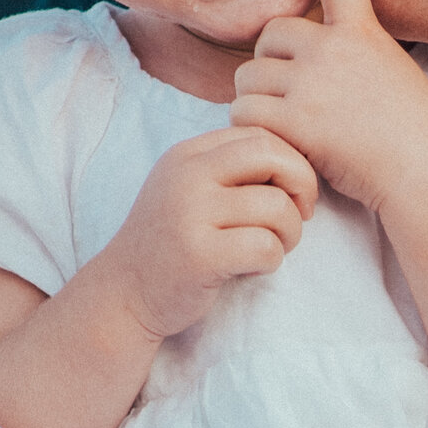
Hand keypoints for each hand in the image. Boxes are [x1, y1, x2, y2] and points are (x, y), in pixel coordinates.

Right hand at [108, 122, 319, 340]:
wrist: (124, 293)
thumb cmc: (170, 243)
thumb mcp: (189, 191)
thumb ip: (228, 169)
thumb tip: (294, 158)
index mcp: (188, 154)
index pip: (259, 134)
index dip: (291, 161)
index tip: (293, 193)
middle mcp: (187, 176)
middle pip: (272, 156)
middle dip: (302, 184)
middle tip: (300, 215)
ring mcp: (190, 214)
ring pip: (276, 206)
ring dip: (290, 232)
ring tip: (273, 248)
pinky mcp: (200, 255)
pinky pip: (265, 247)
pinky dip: (272, 260)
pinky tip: (254, 267)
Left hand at [232, 0, 427, 214]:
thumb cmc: (416, 139)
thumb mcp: (393, 76)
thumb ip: (352, 58)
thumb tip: (304, 59)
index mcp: (363, 32)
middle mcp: (335, 47)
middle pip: (269, 37)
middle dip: (270, 69)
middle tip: (292, 105)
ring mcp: (314, 80)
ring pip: (249, 79)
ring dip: (258, 106)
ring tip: (294, 132)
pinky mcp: (296, 117)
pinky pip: (245, 113)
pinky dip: (255, 134)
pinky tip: (286, 147)